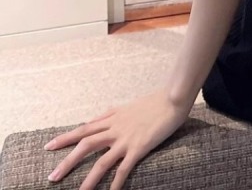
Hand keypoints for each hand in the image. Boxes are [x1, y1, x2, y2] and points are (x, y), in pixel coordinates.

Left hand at [44, 89, 190, 189]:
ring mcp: (127, 139)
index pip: (84, 129)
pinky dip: (116, 183)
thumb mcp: (128, 106)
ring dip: (88, 180)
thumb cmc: (155, 101)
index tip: (49, 146)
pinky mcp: (139, 147)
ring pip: (101, 162)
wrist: (174, 97)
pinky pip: (124, 169)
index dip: (65, 138)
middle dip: (67, 162)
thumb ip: (111, 114)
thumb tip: (95, 120)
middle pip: (85, 145)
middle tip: (52, 177)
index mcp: (113, 117)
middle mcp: (116, 128)